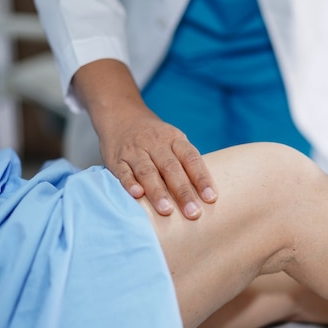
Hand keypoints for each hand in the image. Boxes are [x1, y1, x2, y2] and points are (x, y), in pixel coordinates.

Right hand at [72, 59, 216, 219]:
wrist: (121, 115)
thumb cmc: (155, 139)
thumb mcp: (173, 142)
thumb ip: (186, 163)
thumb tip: (205, 195)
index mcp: (174, 139)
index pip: (191, 158)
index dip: (202, 178)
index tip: (210, 198)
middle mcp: (155, 143)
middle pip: (171, 168)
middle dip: (183, 192)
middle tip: (193, 212)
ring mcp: (135, 151)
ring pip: (148, 172)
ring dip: (158, 192)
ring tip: (167, 210)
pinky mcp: (117, 159)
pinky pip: (123, 172)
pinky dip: (129, 183)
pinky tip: (137, 195)